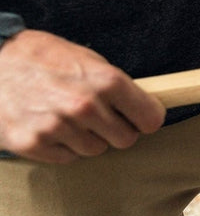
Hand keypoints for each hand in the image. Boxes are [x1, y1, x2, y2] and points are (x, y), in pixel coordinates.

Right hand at [0, 30, 165, 163]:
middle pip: (126, 140)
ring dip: (88, 138)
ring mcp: (59, 127)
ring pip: (96, 150)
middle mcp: (85, 106)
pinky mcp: (33, 143)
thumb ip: (114, 84)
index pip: (151, 118)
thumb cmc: (40, 57)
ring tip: (68, 117)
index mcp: (106, 81)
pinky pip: (67, 158)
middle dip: (117, 130)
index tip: (140, 118)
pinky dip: (62, 147)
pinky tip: (49, 126)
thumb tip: (142, 104)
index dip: (146, 119)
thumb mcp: (85, 58)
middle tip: (100, 117)